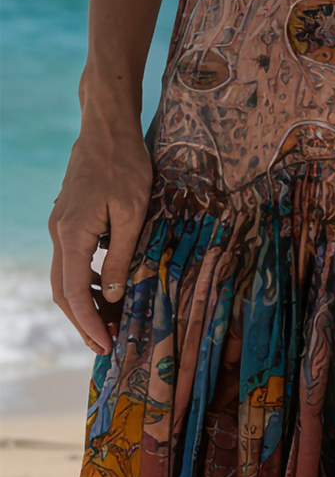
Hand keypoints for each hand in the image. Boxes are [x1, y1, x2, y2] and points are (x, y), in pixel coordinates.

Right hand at [48, 121, 151, 355]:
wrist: (107, 130)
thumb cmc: (126, 167)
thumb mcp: (133, 215)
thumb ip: (121, 256)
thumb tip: (111, 295)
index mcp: (72, 234)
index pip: (72, 293)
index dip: (88, 323)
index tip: (104, 345)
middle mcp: (59, 233)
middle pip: (62, 290)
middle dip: (83, 321)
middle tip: (105, 345)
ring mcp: (60, 226)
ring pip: (64, 276)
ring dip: (84, 302)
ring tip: (110, 321)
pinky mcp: (69, 219)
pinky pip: (72, 259)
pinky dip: (85, 280)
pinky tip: (106, 288)